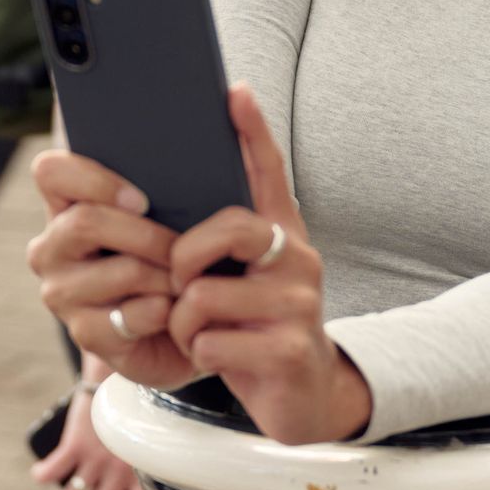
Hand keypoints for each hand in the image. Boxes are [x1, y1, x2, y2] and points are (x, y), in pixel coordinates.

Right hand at [27, 149, 192, 387]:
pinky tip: (177, 311)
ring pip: (119, 270)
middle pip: (85, 221)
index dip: (93, 179)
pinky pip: (131, 316)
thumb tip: (230, 100)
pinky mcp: (85, 334)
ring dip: (165, 274)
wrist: (193, 326)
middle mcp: (53, 246)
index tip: (142, 199)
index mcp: (67, 204)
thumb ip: (201, 157)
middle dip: (147, 233)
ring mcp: (63, 292)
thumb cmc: (186, 253)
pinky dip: (165, 312)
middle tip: (184, 246)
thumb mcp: (190, 204)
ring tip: (189, 278)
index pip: (50, 172)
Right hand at [30, 387, 147, 489]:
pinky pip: (52, 471)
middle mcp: (119, 472)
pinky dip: (42, 475)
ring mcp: (96, 459)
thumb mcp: (144, 436)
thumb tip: (120, 484)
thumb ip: (137, 460)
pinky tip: (41, 473)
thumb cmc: (132, 406)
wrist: (119, 373)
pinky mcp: (75, 444)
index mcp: (143, 473)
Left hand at [165, 85, 372, 445]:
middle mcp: (297, 257)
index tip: (235, 91)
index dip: (252, 130)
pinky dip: (199, 355)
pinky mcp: (289, 349)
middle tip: (184, 288)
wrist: (304, 398)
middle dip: (184, 262)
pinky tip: (219, 359)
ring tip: (201, 334)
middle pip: (227, 230)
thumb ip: (226, 236)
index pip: (269, 171)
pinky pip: (210, 341)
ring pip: (203, 296)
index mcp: (282, 233)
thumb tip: (192, 187)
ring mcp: (299, 303)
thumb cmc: (258, 328)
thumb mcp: (248, 275)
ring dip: (185, 324)